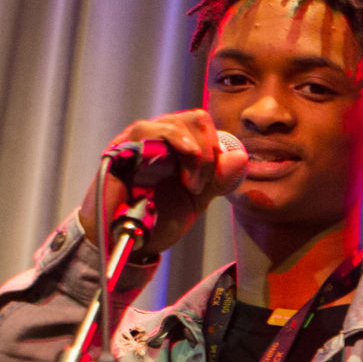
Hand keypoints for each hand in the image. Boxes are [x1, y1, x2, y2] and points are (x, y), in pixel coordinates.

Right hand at [84, 110, 246, 265]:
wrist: (126, 242)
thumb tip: (241, 156)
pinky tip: (183, 164)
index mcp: (176, 146)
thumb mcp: (196, 201)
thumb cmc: (156, 220)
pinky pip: (147, 131)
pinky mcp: (120, 148)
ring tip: (190, 186)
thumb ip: (218, 180)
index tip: (213, 182)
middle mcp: (157, 137)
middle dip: (208, 155)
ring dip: (194, 155)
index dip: (217, 149)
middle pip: (196, 119)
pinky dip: (173, 142)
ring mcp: (138, 140)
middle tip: (198, 187)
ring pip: (176, 122)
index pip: (205, 126)